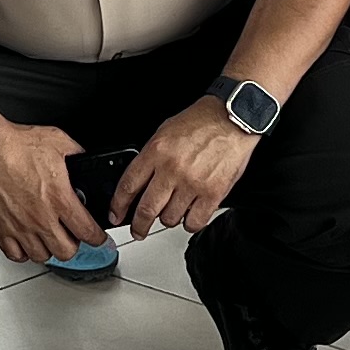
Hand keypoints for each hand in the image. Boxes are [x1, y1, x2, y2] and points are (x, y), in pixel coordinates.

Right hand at [0, 117, 103, 264]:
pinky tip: (27, 242)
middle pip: (67, 251)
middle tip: (73, 235)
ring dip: (49, 249)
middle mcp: (41, 218)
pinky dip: (24, 253)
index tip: (99, 237)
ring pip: (42, 256)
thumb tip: (83, 159)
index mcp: (59, 198)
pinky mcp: (1, 229)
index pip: (87, 231)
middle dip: (75, 245)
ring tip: (50, 238)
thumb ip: (76, 155)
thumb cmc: (15, 144)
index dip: (98, 238)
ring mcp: (20, 227)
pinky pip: (16, 255)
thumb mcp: (58, 141)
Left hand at [111, 96, 258, 234]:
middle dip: (139, 226)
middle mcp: (172, 169)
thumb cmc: (201, 122)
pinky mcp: (213, 193)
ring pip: (170, 219)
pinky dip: (190, 223)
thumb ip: (150, 157)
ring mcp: (192, 183)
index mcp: (156, 151)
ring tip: (172, 211)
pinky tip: (190, 215)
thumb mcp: (165, 131)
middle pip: (146, 210)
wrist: (233, 118)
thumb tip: (137, 183)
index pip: (128, 186)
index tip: (116, 215)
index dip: (118, 206)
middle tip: (139, 230)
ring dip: (168, 219)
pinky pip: (194, 222)